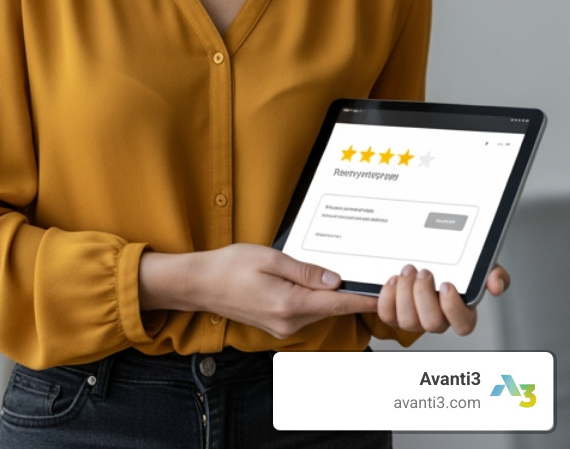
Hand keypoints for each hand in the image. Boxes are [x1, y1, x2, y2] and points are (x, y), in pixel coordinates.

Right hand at [140, 243, 374, 338]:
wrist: (200, 284)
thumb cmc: (228, 267)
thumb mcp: (268, 257)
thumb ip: (304, 271)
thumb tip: (335, 280)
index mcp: (289, 304)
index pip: (338, 303)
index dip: (364, 299)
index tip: (385, 295)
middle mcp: (289, 322)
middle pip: (331, 309)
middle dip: (348, 294)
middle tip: (364, 276)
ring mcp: (283, 329)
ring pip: (319, 312)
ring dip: (329, 297)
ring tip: (333, 277)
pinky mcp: (278, 328)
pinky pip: (306, 314)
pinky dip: (314, 302)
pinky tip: (309, 286)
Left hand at [376, 263, 508, 335]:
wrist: (418, 259)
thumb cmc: (450, 267)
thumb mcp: (475, 264)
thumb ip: (493, 272)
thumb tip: (495, 285)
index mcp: (460, 311)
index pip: (464, 325)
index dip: (454, 308)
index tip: (446, 285)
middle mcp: (437, 319)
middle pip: (432, 324)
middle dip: (425, 296)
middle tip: (423, 273)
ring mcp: (414, 320)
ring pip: (408, 321)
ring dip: (405, 294)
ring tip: (407, 272)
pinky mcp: (393, 314)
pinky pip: (387, 315)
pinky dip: (388, 296)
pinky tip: (393, 280)